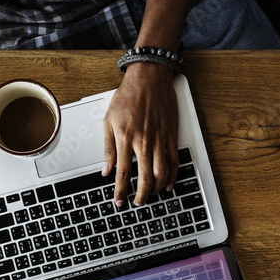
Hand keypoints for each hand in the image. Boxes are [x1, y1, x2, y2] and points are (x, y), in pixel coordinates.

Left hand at [102, 63, 179, 205]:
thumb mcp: (109, 121)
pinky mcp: (171, 135)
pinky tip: (167, 184)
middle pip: (144, 178)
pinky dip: (172, 176)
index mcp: (126, 138)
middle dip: (141, 195)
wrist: (149, 77)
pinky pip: (174, 160)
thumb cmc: (128, 96)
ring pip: (161, 173)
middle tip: (138, 203)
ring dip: (156, 188)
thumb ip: (108, 148)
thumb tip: (106, 170)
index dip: (121, 191)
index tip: (119, 201)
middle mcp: (144, 141)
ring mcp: (160, 139)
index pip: (123, 173)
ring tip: (151, 195)